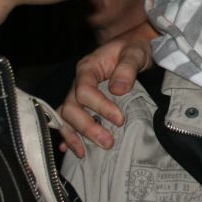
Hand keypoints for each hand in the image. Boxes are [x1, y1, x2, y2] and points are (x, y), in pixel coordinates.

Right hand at [57, 21, 155, 157]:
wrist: (134, 47)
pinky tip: (73, 150)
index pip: (84, 90)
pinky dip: (69, 136)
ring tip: (84, 153)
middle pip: (71, 107)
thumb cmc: (134, 49)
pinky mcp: (83, 104)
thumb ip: (127, 68)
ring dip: (74, 135)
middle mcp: (78, 82)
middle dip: (87, 127)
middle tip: (108, 142)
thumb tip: (117, 89)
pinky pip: (69, 120)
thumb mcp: (135, 53)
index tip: (119, 119)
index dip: (99, 107)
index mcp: (88, 68)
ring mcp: (78, 94)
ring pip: (66, 116)